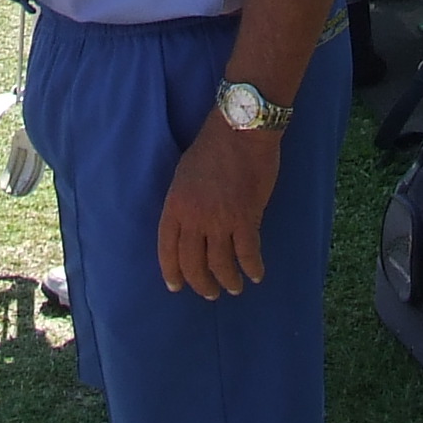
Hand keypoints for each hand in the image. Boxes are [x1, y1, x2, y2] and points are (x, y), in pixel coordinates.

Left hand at [157, 111, 279, 298]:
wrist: (240, 130)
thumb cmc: (212, 147)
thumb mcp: (185, 175)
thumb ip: (185, 204)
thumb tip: (193, 228)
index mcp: (174, 206)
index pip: (167, 250)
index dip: (172, 272)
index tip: (177, 286)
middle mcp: (193, 218)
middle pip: (193, 264)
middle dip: (201, 283)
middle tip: (210, 293)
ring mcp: (219, 221)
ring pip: (221, 265)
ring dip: (227, 281)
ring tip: (233, 287)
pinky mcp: (245, 218)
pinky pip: (247, 254)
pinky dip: (252, 268)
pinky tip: (256, 274)